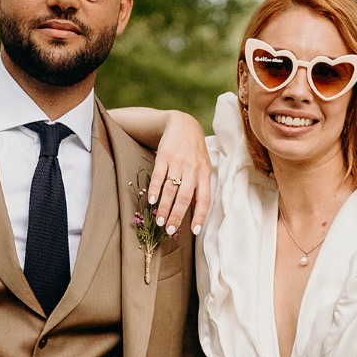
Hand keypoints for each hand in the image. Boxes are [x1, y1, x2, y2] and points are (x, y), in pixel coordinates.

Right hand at [147, 111, 211, 235]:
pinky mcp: (164, 156)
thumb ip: (200, 188)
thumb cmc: (195, 152)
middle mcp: (192, 170)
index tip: (194, 231)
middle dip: (176, 215)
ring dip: (164, 207)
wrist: (183, 125)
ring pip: (171, 189)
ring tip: (159, 221)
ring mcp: (178, 163)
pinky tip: (152, 200)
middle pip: (185, 197)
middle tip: (169, 230)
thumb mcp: (203, 168)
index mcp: (204, 175)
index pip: (204, 199)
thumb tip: (196, 213)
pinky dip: (155, 189)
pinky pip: (159, 175)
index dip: (200, 216)